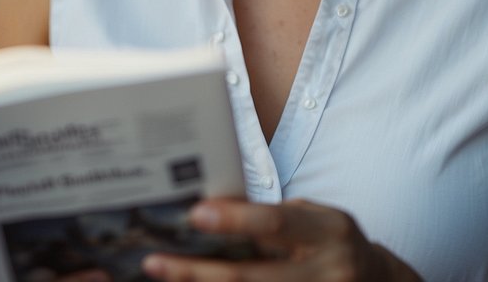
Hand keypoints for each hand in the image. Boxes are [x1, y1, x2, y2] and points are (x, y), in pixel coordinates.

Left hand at [140, 199, 422, 280]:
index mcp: (329, 231)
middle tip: (155, 262)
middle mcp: (328, 271)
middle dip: (198, 272)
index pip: (276, 223)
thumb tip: (211, 211)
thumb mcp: (316, 220)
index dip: (234, 220)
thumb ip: (275, 220)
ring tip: (165, 278)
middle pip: (252, 277)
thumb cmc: (332, 242)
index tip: (194, 215)